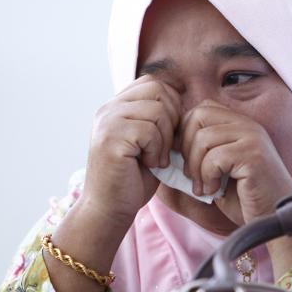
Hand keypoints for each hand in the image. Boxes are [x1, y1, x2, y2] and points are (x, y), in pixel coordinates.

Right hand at [80, 75, 181, 229]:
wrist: (110, 208)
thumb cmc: (133, 177)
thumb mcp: (150, 141)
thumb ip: (160, 118)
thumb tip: (185, 98)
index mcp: (116, 106)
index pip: (153, 83)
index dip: (171, 105)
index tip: (170, 133)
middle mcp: (108, 109)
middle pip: (158, 90)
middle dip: (172, 119)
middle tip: (165, 146)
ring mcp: (106, 122)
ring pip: (157, 110)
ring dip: (165, 138)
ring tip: (156, 158)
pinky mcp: (110, 139)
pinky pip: (149, 130)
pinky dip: (157, 150)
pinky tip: (149, 165)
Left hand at [180, 100, 291, 225]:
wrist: (274, 220)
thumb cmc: (244, 199)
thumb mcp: (216, 172)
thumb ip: (198, 155)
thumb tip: (164, 147)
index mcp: (239, 124)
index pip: (199, 110)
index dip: (183, 134)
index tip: (183, 162)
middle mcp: (248, 125)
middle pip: (197, 117)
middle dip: (185, 148)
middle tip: (190, 176)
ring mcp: (253, 138)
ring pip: (203, 138)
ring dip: (195, 167)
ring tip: (202, 188)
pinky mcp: (254, 156)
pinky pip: (215, 157)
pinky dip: (207, 177)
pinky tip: (214, 191)